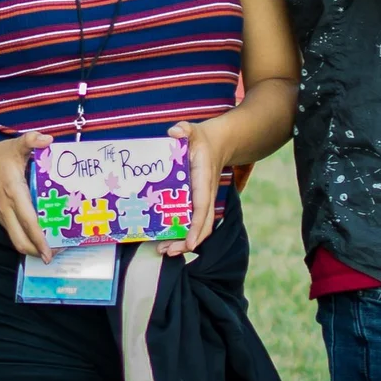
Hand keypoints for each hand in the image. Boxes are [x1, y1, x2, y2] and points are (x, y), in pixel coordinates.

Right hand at [0, 129, 54, 256]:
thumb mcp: (16, 145)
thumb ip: (32, 140)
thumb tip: (48, 139)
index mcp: (14, 193)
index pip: (28, 222)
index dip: (39, 239)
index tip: (50, 252)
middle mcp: (7, 209)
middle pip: (20, 241)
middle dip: (37, 252)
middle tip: (57, 253)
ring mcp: (2, 216)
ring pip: (16, 241)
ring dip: (32, 248)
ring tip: (52, 249)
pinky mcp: (0, 217)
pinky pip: (14, 234)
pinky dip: (27, 240)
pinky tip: (40, 238)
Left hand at [165, 118, 224, 257]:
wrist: (217, 144)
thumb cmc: (200, 139)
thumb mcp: (192, 130)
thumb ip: (184, 129)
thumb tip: (175, 132)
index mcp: (203, 180)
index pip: (202, 207)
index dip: (197, 226)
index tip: (191, 243)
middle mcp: (206, 195)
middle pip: (202, 226)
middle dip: (188, 242)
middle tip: (168, 251)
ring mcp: (203, 201)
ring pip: (199, 228)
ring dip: (183, 243)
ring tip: (164, 251)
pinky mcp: (197, 204)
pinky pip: (193, 224)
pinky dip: (183, 235)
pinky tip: (166, 241)